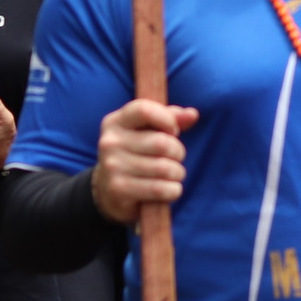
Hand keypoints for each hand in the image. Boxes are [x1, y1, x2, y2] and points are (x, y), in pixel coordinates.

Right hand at [91, 99, 201, 225]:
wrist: (108, 190)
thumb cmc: (136, 153)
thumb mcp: (147, 130)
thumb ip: (170, 118)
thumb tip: (192, 114)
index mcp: (115, 122)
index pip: (144, 110)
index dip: (167, 119)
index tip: (172, 130)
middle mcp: (110, 143)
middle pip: (161, 143)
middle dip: (178, 152)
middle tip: (175, 158)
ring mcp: (112, 167)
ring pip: (165, 169)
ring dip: (177, 173)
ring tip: (172, 174)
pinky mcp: (119, 190)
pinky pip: (161, 189)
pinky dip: (173, 190)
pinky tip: (168, 189)